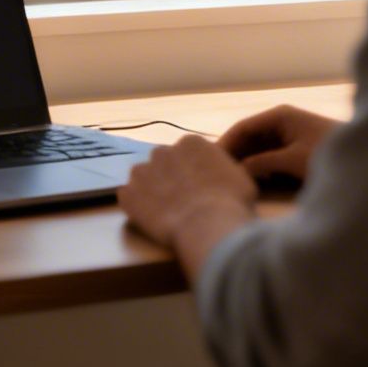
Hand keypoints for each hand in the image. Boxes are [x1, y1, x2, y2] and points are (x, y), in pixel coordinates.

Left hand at [117, 135, 257, 276]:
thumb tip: (217, 174)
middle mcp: (162, 151)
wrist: (207, 224)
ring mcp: (141, 172)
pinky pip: (129, 197)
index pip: (187, 152)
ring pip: (143, 178)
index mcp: (191, 142)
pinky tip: (151, 220)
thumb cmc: (231, 200)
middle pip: (163, 162)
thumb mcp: (239, 176)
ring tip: (165, 211)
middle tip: (182, 199)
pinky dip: (137, 207)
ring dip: (151, 190)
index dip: (193, 170)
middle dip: (170, 177)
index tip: (199, 186)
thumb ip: (222, 168)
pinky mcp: (128, 195)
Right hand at [217, 104, 341, 182]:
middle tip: (217, 175)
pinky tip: (256, 180)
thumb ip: (263, 163)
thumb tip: (238, 171)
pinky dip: (262, 166)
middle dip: (235, 155)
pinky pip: (270, 154)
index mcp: (279, 115)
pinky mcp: (296, 146)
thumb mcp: (293, 160)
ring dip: (248, 162)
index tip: (211, 163)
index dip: (225, 144)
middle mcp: (281, 120)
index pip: (242, 127)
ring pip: (258, 147)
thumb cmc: (328, 154)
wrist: (363, 158)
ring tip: (233, 180)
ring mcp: (289, 133)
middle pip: (249, 137)